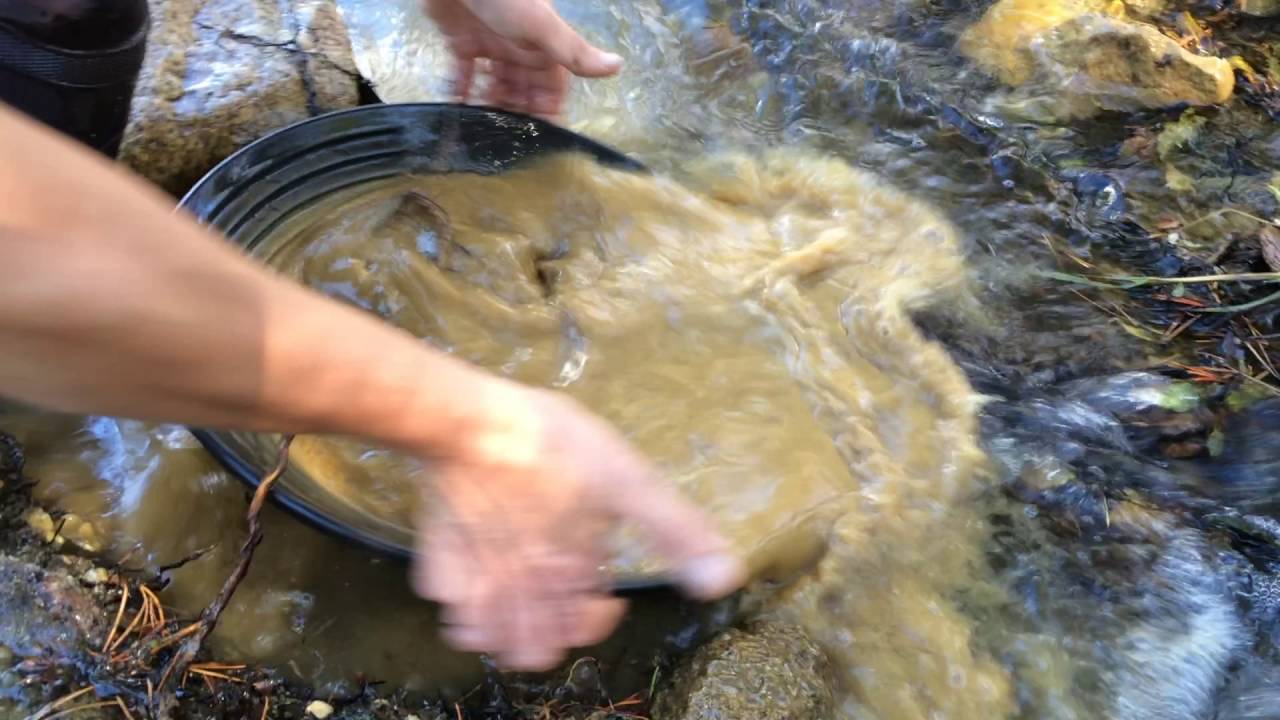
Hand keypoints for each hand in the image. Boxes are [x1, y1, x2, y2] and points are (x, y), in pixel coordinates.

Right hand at [412, 383, 744, 670]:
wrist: (469, 424)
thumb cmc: (552, 447)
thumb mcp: (630, 482)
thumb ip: (676, 533)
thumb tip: (723, 581)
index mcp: (569, 576)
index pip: (585, 629)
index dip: (600, 616)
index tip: (604, 586)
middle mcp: (522, 590)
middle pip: (532, 647)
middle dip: (551, 630)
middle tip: (560, 590)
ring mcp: (474, 581)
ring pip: (487, 637)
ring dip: (506, 627)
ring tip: (521, 592)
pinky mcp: (437, 559)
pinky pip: (448, 606)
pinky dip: (464, 606)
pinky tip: (477, 580)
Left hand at [422, 0, 623, 117]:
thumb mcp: (542, 24)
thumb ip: (574, 51)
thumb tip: (618, 66)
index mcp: (543, 47)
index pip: (553, 87)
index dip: (549, 111)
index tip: (540, 137)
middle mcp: (520, 49)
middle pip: (523, 91)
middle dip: (517, 113)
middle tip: (506, 138)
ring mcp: (490, 46)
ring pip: (496, 86)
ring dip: (491, 106)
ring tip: (483, 130)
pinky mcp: (462, 43)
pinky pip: (463, 75)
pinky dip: (460, 92)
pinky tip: (457, 111)